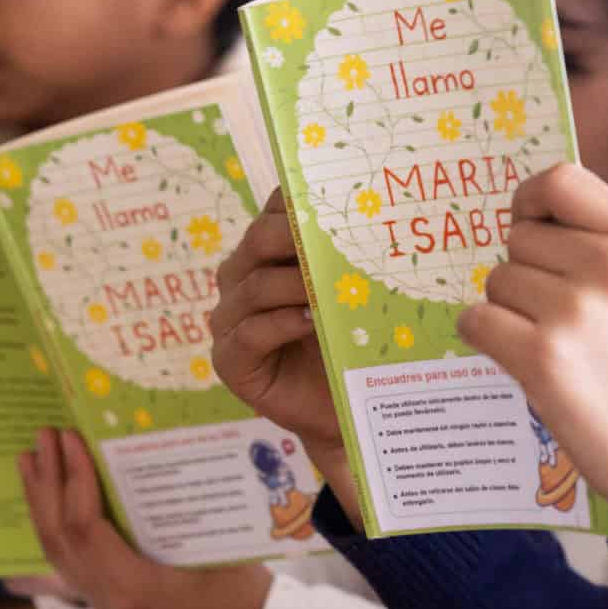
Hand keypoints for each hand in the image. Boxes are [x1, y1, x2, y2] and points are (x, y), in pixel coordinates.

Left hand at [19, 428, 270, 608]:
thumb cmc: (247, 598)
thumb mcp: (215, 546)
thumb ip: (177, 509)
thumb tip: (147, 455)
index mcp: (134, 588)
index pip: (84, 527)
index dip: (73, 478)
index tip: (68, 438)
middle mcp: (110, 603)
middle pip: (59, 540)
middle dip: (45, 485)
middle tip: (40, 438)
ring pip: (59, 555)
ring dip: (42, 506)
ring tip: (31, 464)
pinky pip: (73, 566)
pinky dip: (60, 530)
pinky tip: (55, 505)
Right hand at [211, 191, 336, 455]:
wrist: (341, 409)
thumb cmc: (347, 343)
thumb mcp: (350, 294)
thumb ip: (349, 259)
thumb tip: (378, 218)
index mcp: (266, 253)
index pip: (274, 211)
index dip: (300, 201)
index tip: (337, 199)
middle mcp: (241, 279)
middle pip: (259, 240)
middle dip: (297, 237)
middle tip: (336, 242)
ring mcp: (230, 321)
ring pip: (254, 285)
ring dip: (295, 283)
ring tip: (329, 289)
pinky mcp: (230, 361)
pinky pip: (250, 333)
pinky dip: (282, 324)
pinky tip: (311, 323)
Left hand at [460, 164, 607, 537]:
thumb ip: (607, 245)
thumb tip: (529, 222)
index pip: (561, 180)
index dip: (530, 202)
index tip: (528, 227)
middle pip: (519, 238)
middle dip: (525, 273)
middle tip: (558, 317)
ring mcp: (575, 313)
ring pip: (496, 281)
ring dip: (508, 311)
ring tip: (554, 346)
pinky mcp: (543, 360)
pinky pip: (477, 322)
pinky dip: (485, 339)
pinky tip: (521, 360)